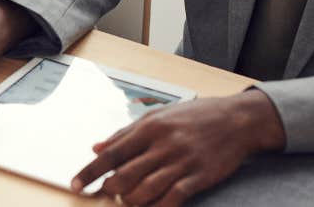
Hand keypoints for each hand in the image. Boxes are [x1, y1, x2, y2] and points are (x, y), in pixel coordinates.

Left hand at [72, 89, 285, 205]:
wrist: (237, 120)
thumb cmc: (194, 116)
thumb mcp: (158, 116)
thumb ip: (125, 133)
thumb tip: (96, 147)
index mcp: (149, 127)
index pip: (112, 153)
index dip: (90, 171)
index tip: (76, 184)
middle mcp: (163, 144)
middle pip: (125, 175)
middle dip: (110, 190)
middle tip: (106, 194)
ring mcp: (182, 161)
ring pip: (145, 190)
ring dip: (131, 201)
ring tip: (127, 201)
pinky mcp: (199, 176)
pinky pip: (173, 197)